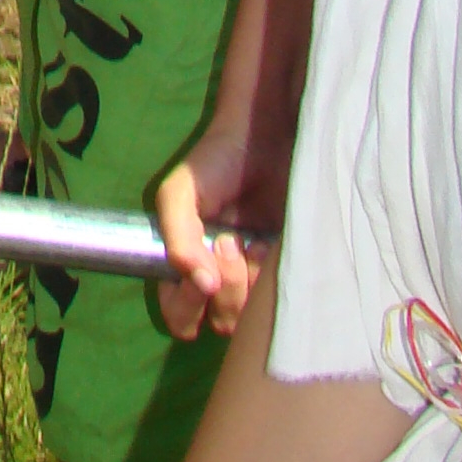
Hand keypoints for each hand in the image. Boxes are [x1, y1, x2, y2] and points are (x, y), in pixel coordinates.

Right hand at [152, 101, 290, 340]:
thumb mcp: (179, 194)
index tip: (204, 276)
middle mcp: (219, 279)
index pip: (179, 316)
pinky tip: (272, 244)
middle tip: (231, 244)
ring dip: (252, 283)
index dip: (188, 306)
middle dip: (226, 292)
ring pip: (253, 318)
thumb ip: (176, 237)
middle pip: (219, 322)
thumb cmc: (214, 163)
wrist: (266, 138)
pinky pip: (283, 299)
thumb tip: (201, 284)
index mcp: (187, 266)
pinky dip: (275, 277)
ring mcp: (254, 279)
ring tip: (253, 240)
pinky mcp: (284, 272)